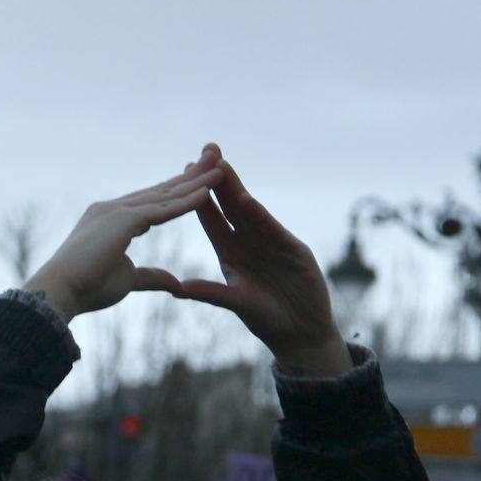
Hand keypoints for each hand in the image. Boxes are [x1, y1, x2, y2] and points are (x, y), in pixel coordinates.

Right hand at [23, 149, 221, 322]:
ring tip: (220, 169)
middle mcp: (114, 208)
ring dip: (195, 182)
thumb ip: (152, 276)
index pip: (152, 200)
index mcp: (113, 219)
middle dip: (190, 176)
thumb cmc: (87, 288)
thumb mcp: (129, 280)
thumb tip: (175, 282)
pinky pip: (162, 210)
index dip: (177, 190)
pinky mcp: (123, 221)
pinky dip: (186, 202)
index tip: (199, 181)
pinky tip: (207, 193)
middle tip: (215, 160)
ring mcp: (117, 211)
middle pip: (161, 190)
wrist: (61, 292)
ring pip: (165, 195)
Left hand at [175, 145, 351, 375]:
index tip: (182, 172)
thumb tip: (177, 289)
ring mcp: (271, 242)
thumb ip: (210, 293)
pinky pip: (271, 229)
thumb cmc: (266, 318)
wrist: (302, 331)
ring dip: (236, 187)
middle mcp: (249, 242)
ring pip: (250, 210)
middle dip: (218, 177)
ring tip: (221, 164)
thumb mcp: (235, 302)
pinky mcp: (292, 249)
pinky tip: (246, 200)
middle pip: (230, 204)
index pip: (211, 218)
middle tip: (206, 149)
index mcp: (230, 252)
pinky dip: (258, 216)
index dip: (197, 196)